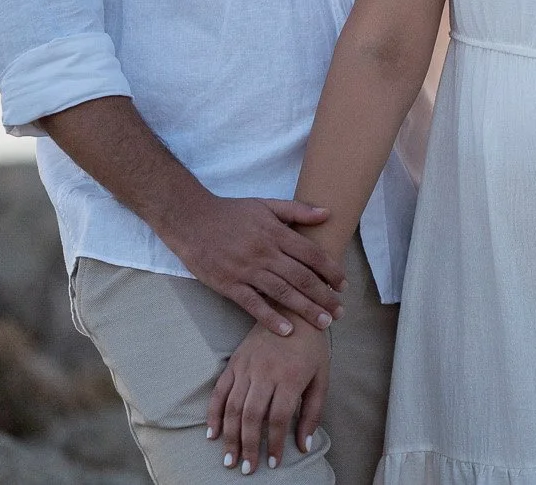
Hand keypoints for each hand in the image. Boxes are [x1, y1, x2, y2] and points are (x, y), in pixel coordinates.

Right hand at [165, 195, 345, 335]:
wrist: (192, 221)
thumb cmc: (232, 213)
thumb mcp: (266, 204)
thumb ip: (297, 210)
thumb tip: (328, 213)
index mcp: (276, 234)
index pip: (312, 255)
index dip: (331, 271)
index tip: (343, 285)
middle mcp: (265, 253)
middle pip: (301, 277)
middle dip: (324, 295)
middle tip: (340, 311)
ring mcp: (247, 271)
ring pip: (282, 293)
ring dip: (305, 309)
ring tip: (324, 322)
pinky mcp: (229, 285)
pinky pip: (253, 305)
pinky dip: (270, 318)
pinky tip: (287, 330)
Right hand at [208, 322, 329, 474]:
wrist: (293, 313)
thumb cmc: (312, 349)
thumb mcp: (321, 377)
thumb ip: (312, 412)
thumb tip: (304, 445)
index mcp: (290, 376)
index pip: (278, 417)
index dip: (273, 443)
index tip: (272, 463)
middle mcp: (265, 372)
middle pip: (251, 415)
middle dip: (248, 445)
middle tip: (246, 468)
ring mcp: (247, 367)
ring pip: (233, 407)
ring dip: (229, 436)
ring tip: (229, 458)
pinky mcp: (234, 363)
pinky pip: (219, 392)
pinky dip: (213, 414)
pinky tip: (212, 434)